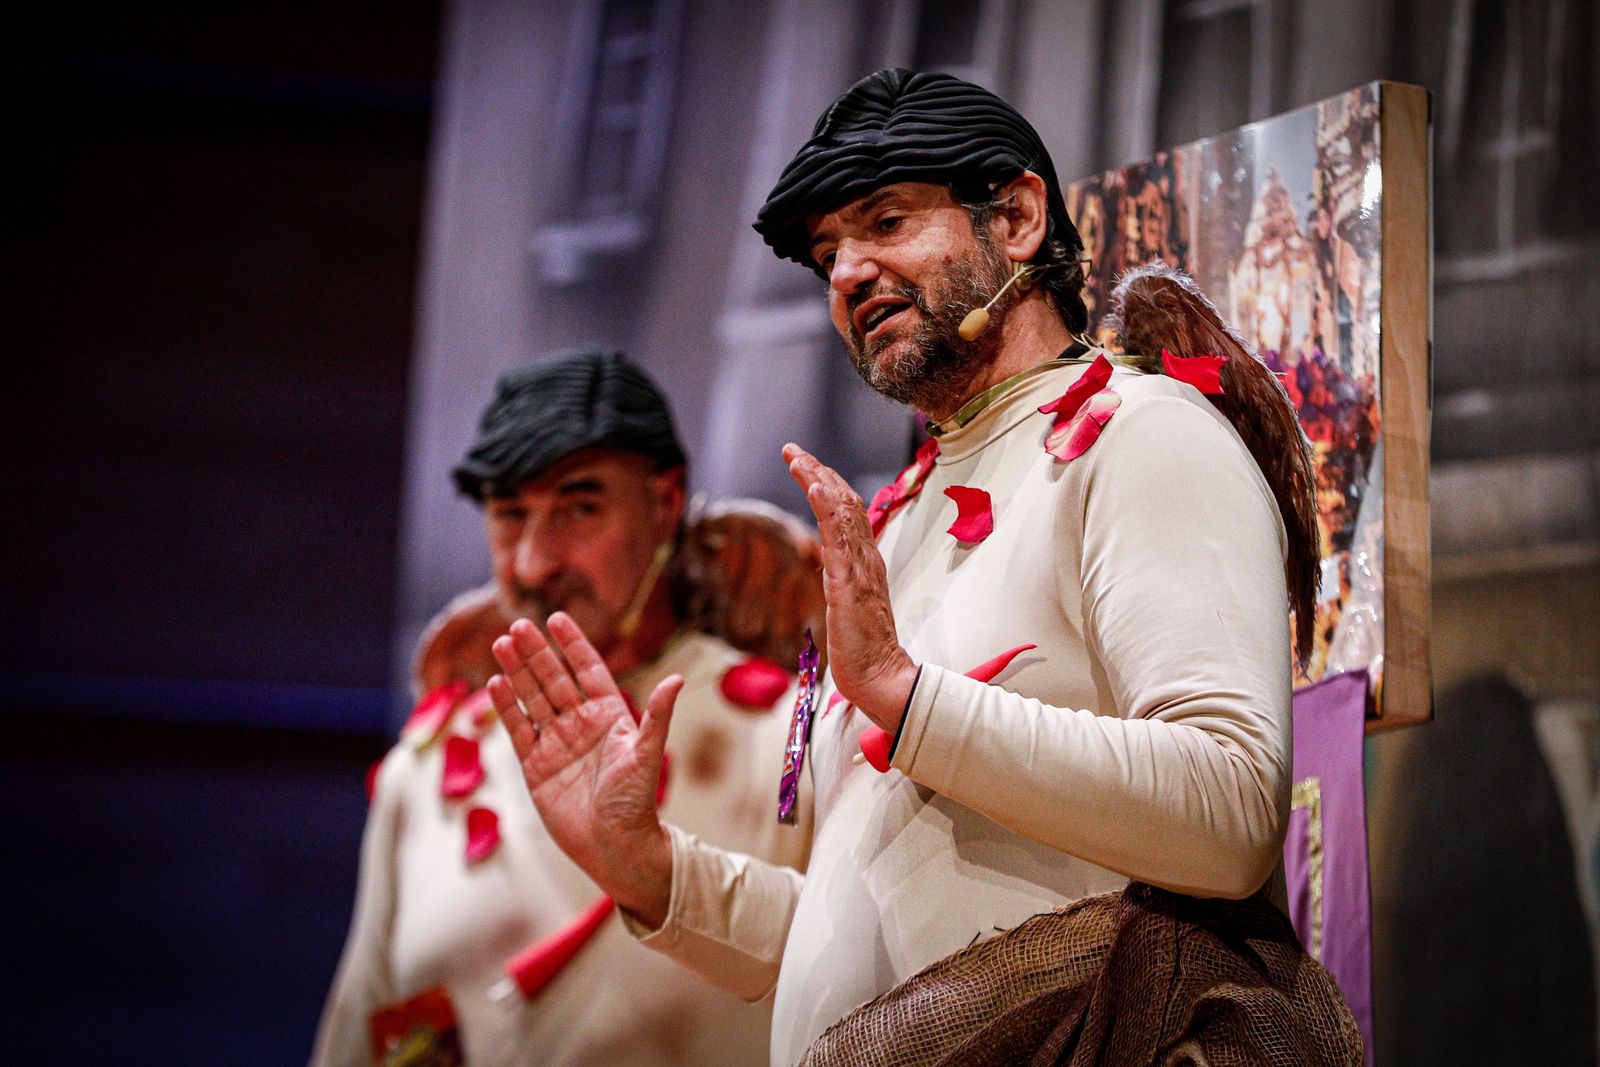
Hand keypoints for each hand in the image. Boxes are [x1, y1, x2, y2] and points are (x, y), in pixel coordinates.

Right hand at [487, 612, 675, 927]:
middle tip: (519, 625)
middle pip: (553, 679)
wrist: (614, 847)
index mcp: (608, 716)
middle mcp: (580, 724)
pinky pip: (518, 729)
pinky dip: (506, 707)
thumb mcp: (646, 755)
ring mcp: (555, 743)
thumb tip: (677, 679)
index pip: (587, 670)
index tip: (556, 618)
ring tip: (501, 644)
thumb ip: (658, 716)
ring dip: (517, 672)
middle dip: (536, 653)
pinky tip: (495, 683)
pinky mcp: (535, 766)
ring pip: (532, 699)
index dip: (572, 645)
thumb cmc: (636, 802)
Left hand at [783, 443, 918, 731]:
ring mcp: (859, 566)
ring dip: (817, 478)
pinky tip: (813, 485)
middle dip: (817, 471)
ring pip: (840, 510)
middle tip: (792, 449)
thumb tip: (826, 564)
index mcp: (864, 563)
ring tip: (797, 457)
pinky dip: (827, 506)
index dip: (826, 485)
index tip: (805, 464)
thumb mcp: (846, 606)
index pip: (846, 513)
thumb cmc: (863, 650)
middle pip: (843, 502)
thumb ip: (840, 580)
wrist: (880, 677)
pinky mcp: (848, 581)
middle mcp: (865, 557)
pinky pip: (838, 535)